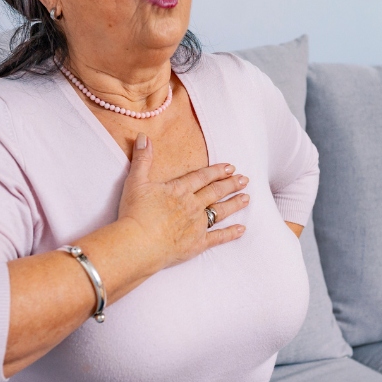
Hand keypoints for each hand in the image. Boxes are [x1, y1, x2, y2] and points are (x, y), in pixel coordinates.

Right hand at [117, 133, 248, 273]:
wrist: (138, 243)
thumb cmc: (135, 213)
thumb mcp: (136, 181)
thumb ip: (142, 159)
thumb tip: (144, 137)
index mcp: (179, 190)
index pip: (202, 177)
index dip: (217, 171)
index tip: (230, 167)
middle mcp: (192, 205)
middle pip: (215, 192)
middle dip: (231, 184)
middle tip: (244, 180)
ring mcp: (197, 225)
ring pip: (220, 211)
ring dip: (235, 204)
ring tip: (247, 198)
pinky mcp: (197, 244)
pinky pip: (218, 237)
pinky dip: (231, 233)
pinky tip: (241, 230)